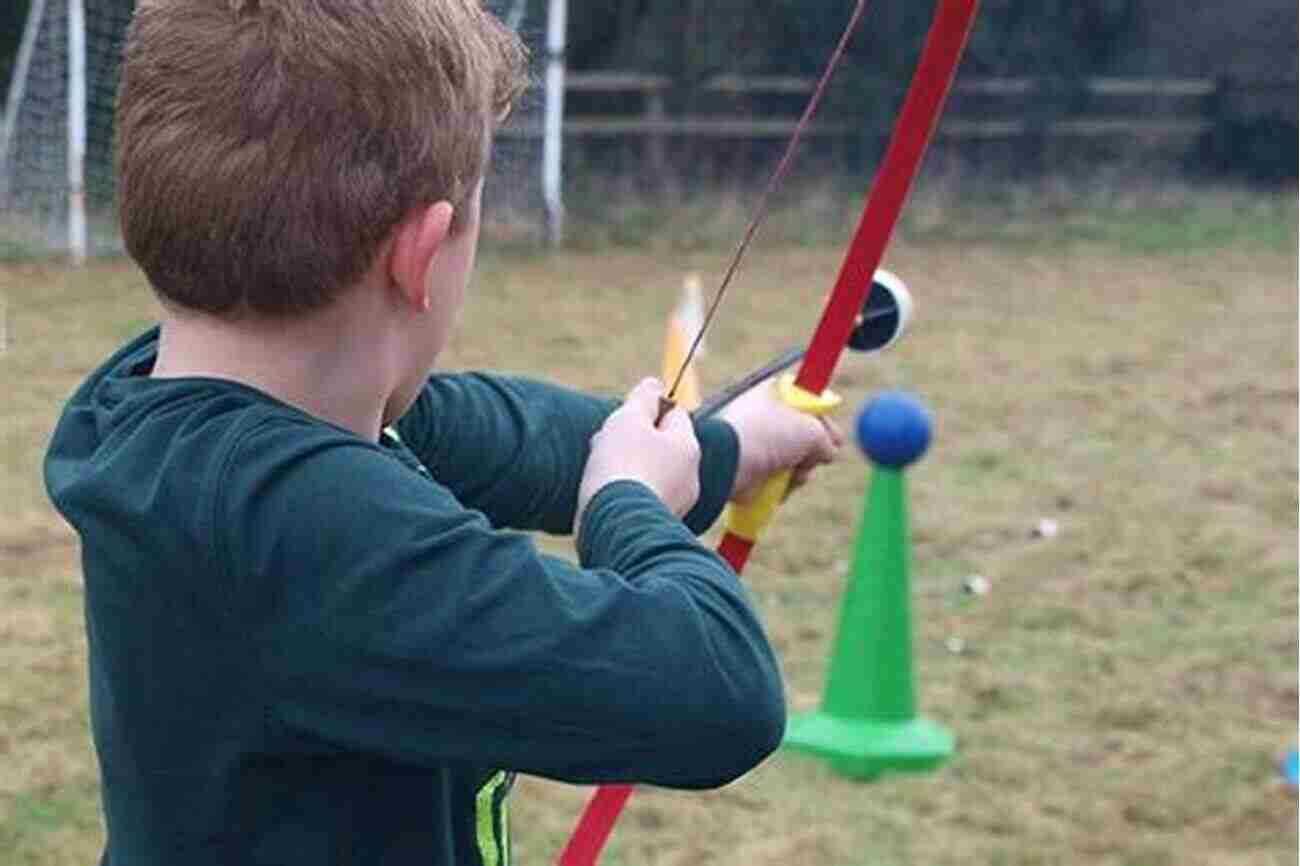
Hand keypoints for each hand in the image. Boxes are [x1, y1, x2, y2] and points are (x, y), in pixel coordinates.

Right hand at [576, 379, 701, 529]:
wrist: (615, 526)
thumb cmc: (622, 467)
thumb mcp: (629, 419)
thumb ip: (643, 398)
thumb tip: (655, 383)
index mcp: (688, 446)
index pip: (673, 414)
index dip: (646, 410)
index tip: (622, 418)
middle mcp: (689, 476)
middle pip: (660, 445)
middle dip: (632, 440)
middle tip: (605, 444)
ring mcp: (675, 503)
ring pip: (648, 472)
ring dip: (625, 466)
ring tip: (599, 472)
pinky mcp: (656, 524)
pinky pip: (640, 498)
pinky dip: (624, 493)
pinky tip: (603, 495)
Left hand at [719, 379, 841, 503]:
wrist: (729, 464)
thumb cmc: (768, 436)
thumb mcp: (812, 430)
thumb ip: (827, 438)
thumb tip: (827, 453)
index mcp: (774, 394)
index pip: (809, 403)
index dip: (824, 420)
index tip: (833, 437)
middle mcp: (764, 416)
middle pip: (804, 435)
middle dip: (814, 451)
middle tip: (813, 457)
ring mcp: (758, 445)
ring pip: (795, 461)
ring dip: (801, 472)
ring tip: (794, 473)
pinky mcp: (752, 471)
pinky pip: (779, 479)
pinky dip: (784, 486)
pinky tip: (781, 486)